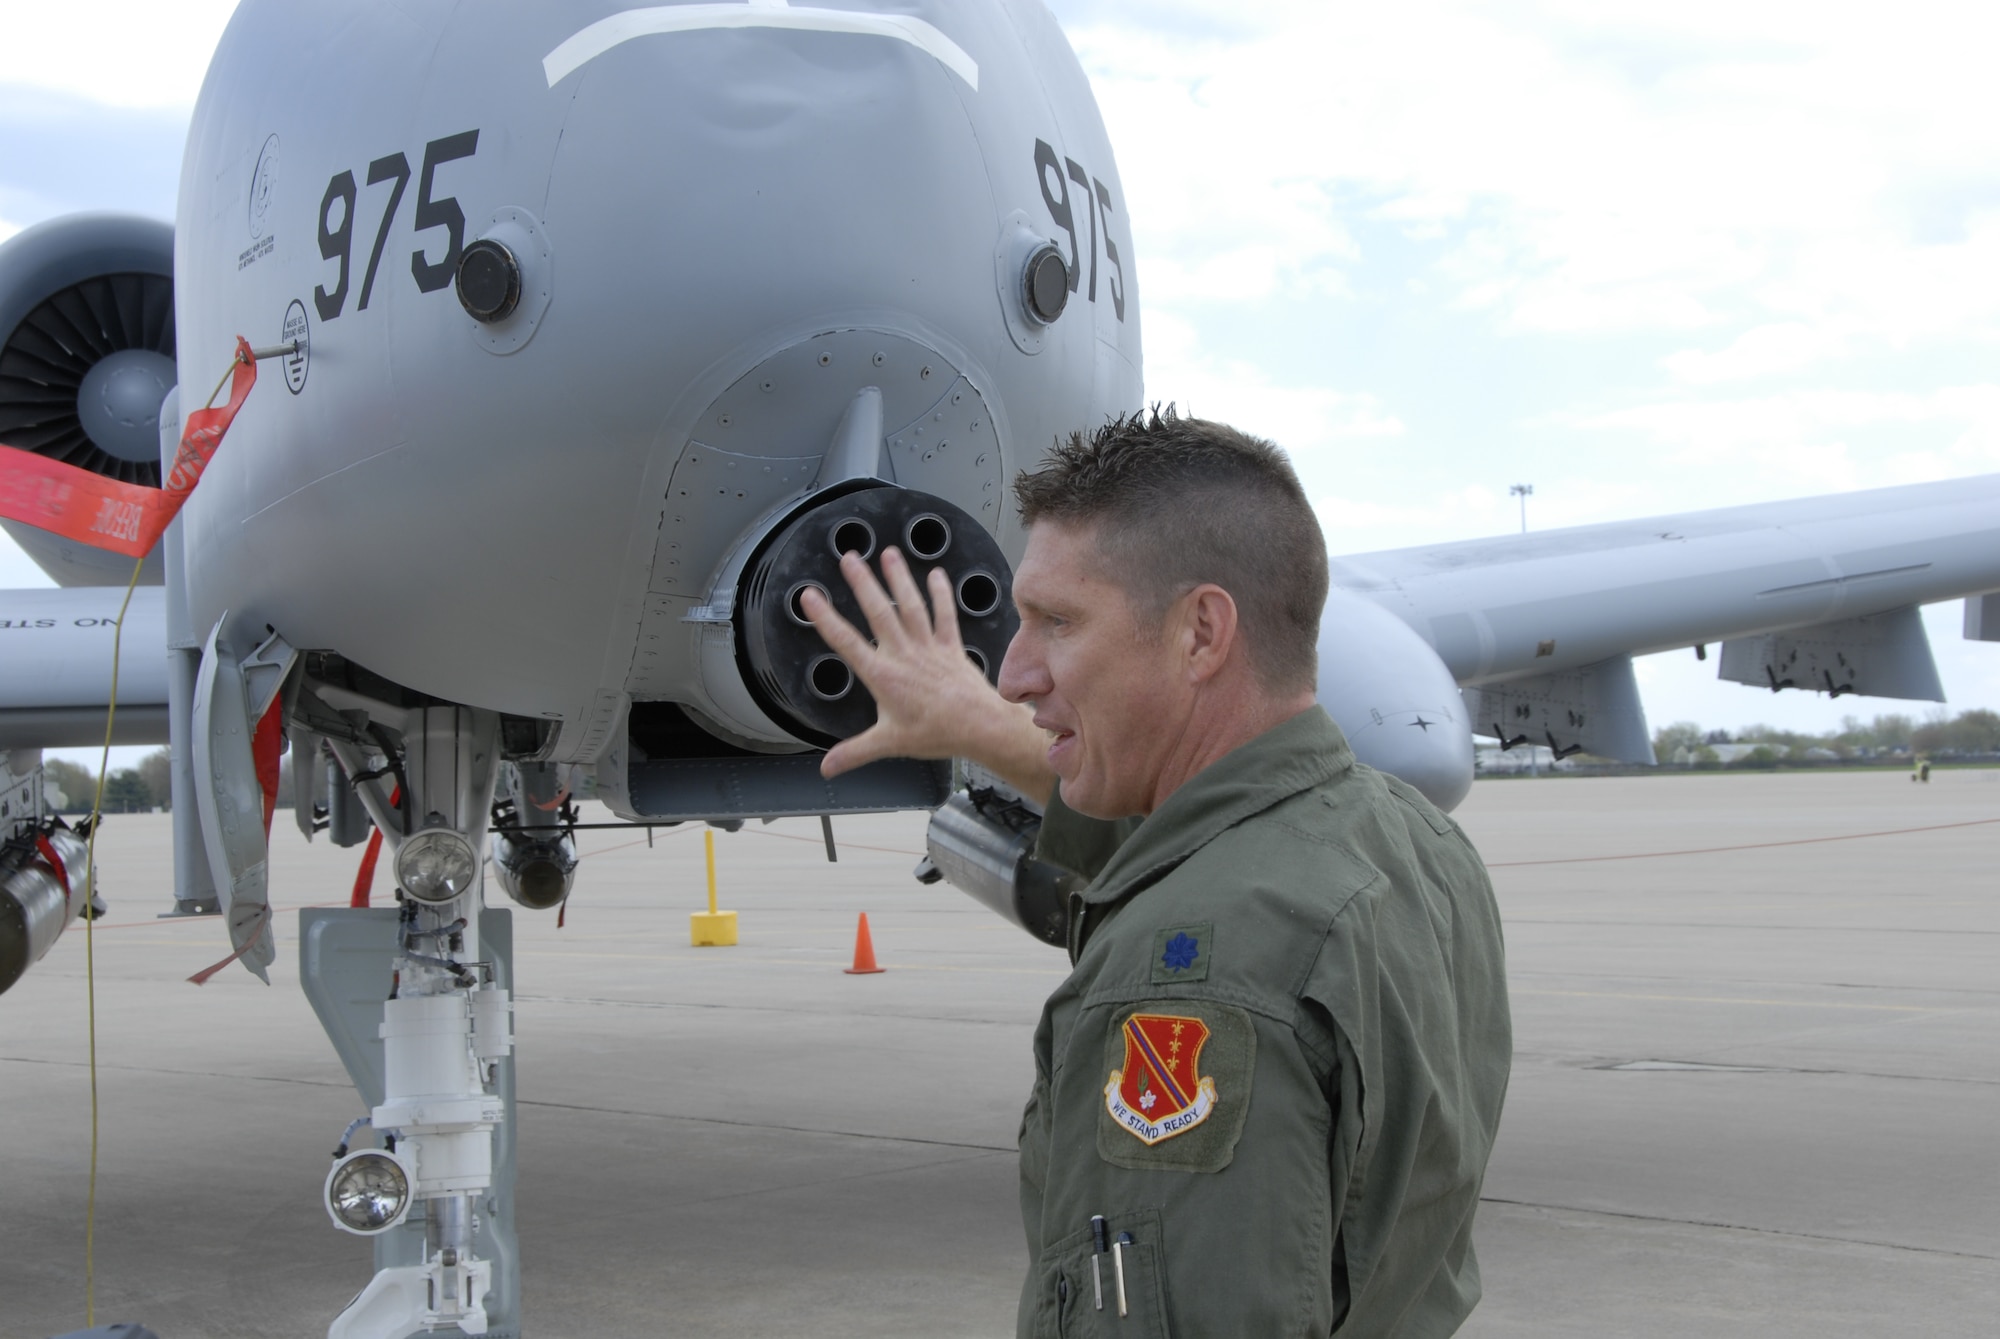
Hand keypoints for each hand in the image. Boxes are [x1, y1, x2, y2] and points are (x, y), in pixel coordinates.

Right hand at [801, 546, 1053, 800]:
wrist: (980, 727)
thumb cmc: (937, 733)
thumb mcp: (889, 743)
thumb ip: (854, 753)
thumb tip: (827, 768)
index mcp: (883, 676)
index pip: (847, 643)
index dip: (826, 618)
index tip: (810, 596)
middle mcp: (904, 655)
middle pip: (879, 613)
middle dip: (862, 583)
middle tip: (849, 557)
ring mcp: (929, 648)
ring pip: (910, 607)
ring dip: (898, 579)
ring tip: (888, 554)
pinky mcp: (951, 647)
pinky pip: (945, 615)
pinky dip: (941, 594)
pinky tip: (936, 574)